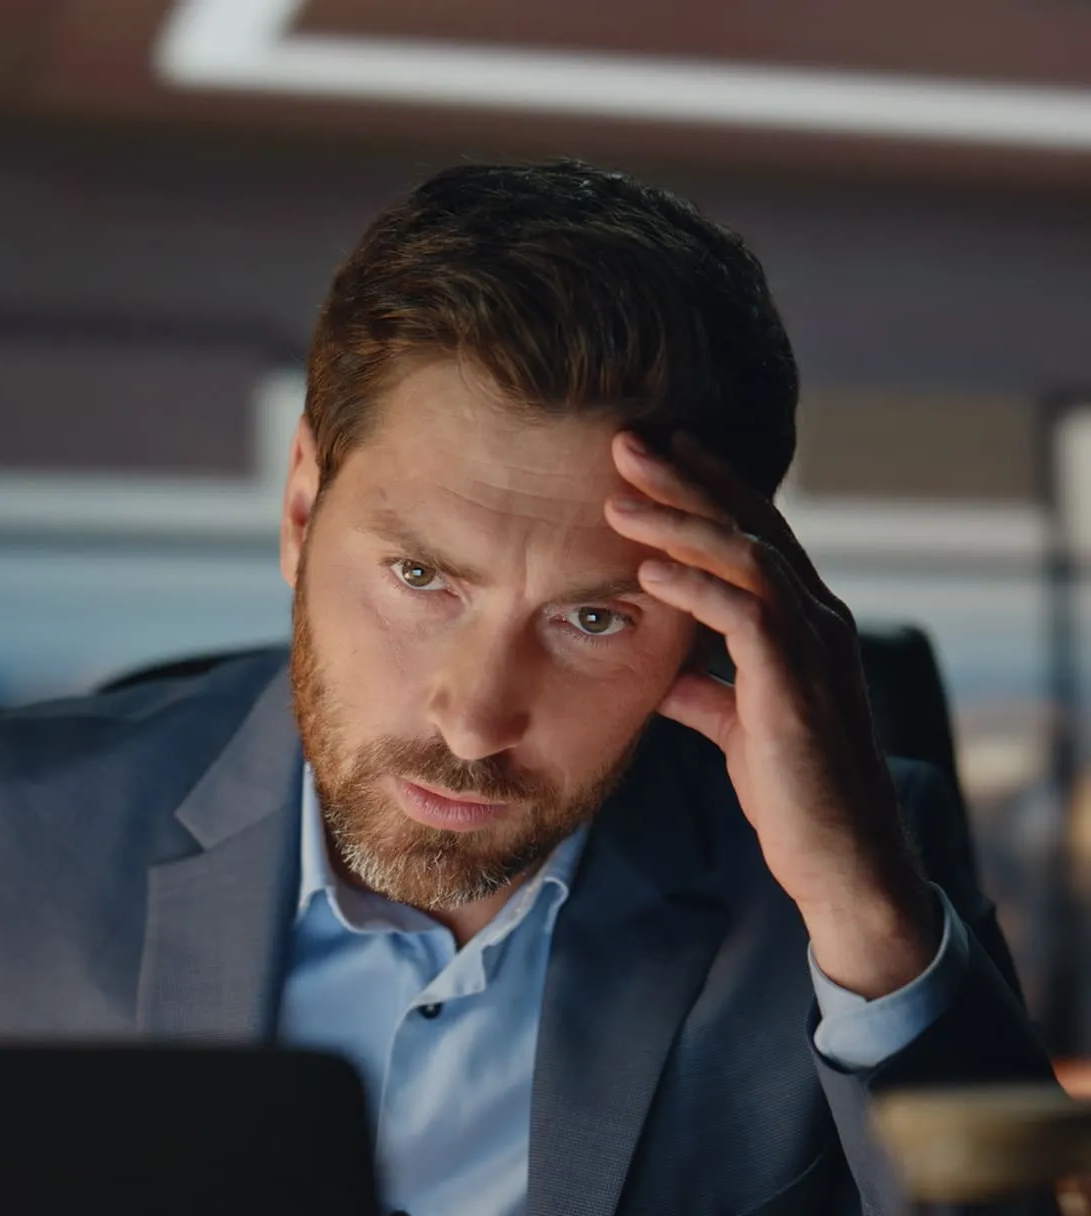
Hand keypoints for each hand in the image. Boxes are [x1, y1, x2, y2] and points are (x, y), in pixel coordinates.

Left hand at [605, 431, 939, 997]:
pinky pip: (744, 616)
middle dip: (687, 478)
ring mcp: (813, 648)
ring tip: (620, 498)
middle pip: (750, 524)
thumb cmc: (795, 791)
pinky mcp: (796, 686)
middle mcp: (817, 620)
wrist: (842, 861)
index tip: (658, 455)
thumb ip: (705, 689)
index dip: (707, 488)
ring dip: (680, 522)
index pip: (755, 533)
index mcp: (804, 623)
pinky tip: (647, 572)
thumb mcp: (737, 728)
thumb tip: (665, 670)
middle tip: (628, 441)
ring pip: (747, 556)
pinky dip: (694, 588)